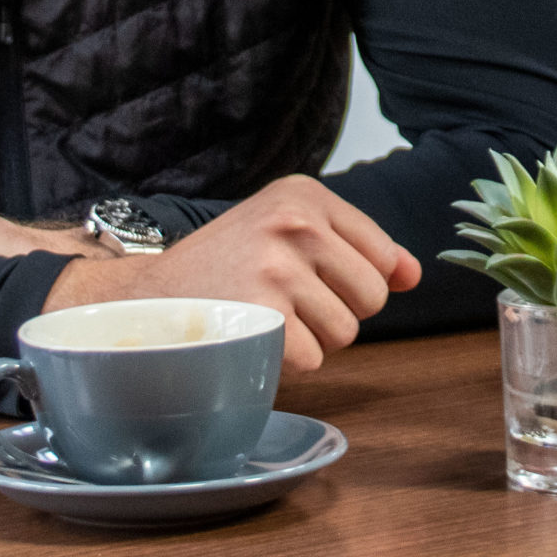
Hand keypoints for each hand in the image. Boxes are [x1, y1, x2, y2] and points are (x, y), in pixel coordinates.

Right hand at [41, 176, 421, 372]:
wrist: (144, 299)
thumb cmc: (225, 267)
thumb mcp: (288, 232)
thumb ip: (358, 249)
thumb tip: (413, 275)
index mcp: (304, 194)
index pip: (383, 256)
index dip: (355, 282)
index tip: (311, 278)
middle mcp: (293, 222)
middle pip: (372, 298)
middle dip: (337, 312)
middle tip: (285, 302)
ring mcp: (276, 267)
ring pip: (347, 333)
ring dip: (312, 340)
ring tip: (266, 317)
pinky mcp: (261, 315)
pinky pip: (315, 359)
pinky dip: (287, 363)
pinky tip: (253, 337)